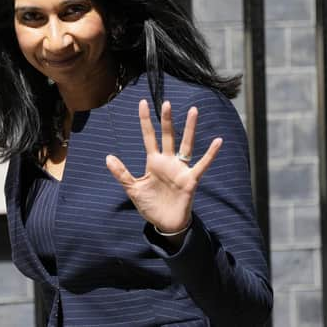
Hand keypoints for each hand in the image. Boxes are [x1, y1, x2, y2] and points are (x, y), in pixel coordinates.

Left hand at [105, 99, 222, 235]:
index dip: (145, 121)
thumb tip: (108, 157)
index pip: (149, 137)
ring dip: (189, 128)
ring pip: (186, 144)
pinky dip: (210, 154)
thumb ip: (122, 173)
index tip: (142, 102)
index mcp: (154, 162)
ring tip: (193, 111)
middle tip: (166, 103)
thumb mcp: (133, 189)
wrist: (165, 224)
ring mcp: (180, 169)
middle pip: (168, 136)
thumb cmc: (150, 205)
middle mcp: (168, 161)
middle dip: (167, 120)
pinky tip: (218, 141)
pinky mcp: (191, 180)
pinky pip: (202, 164)